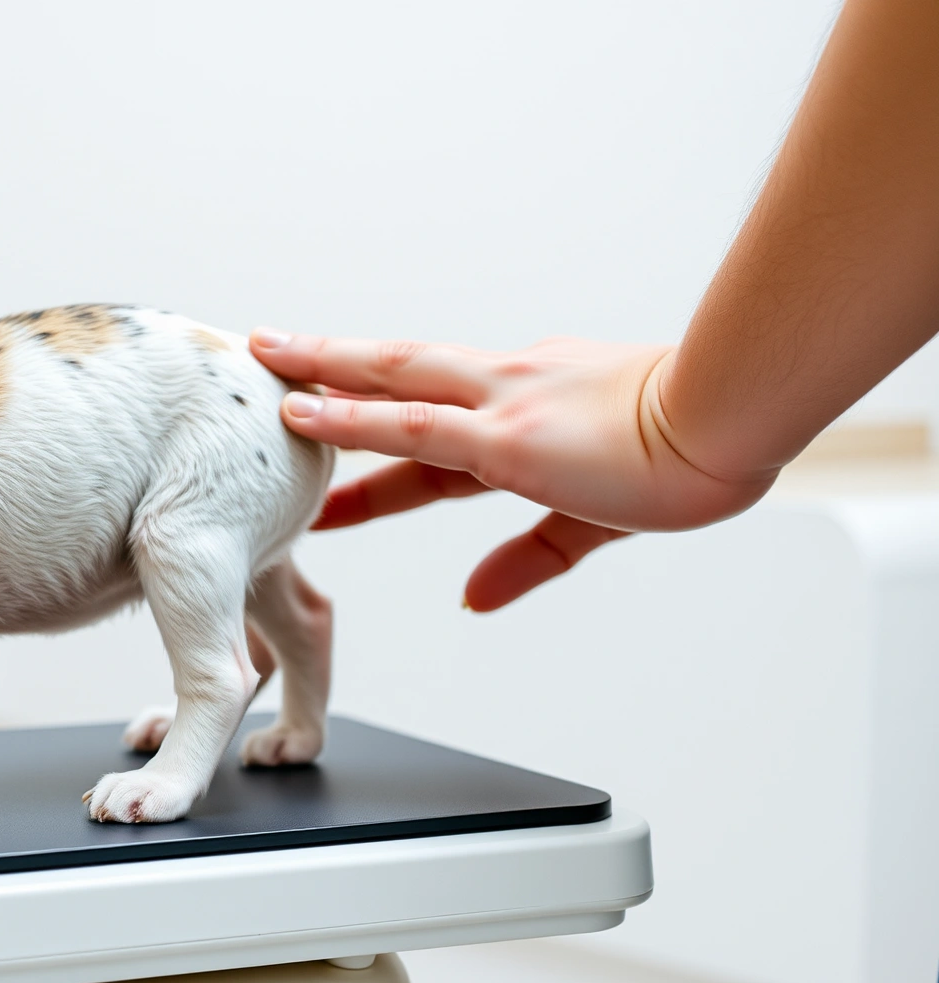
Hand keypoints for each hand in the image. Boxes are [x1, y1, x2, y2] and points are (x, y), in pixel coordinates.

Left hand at [252, 331, 776, 610]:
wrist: (736, 424)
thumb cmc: (694, 457)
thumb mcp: (594, 523)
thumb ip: (525, 561)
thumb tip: (472, 600)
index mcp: (527, 409)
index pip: (429, 426)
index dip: (369, 433)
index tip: (321, 432)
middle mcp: (503, 392)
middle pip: (395, 379)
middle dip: (329, 373)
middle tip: (268, 367)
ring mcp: (499, 406)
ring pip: (388, 380)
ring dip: (320, 374)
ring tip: (262, 367)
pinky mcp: (505, 435)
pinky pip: (408, 422)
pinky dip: (350, 417)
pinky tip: (301, 412)